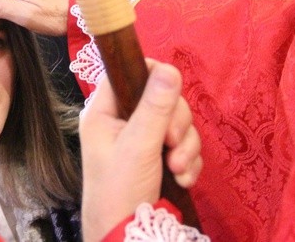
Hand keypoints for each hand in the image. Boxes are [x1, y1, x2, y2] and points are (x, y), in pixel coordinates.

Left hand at [80, 59, 202, 241]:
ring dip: (185, 147)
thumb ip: (155, 108)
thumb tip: (169, 68)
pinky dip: (189, 162)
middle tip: (170, 144)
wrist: (126, 237)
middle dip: (176, 123)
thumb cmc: (118, 191)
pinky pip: (186, 145)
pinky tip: (182, 179)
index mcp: (105, 111)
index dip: (154, 77)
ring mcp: (143, 139)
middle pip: (162, 96)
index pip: (129, 71)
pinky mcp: (161, 158)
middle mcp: (122, 120)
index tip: (169, 97)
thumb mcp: (138, 147)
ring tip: (176, 170)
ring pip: (178, 123)